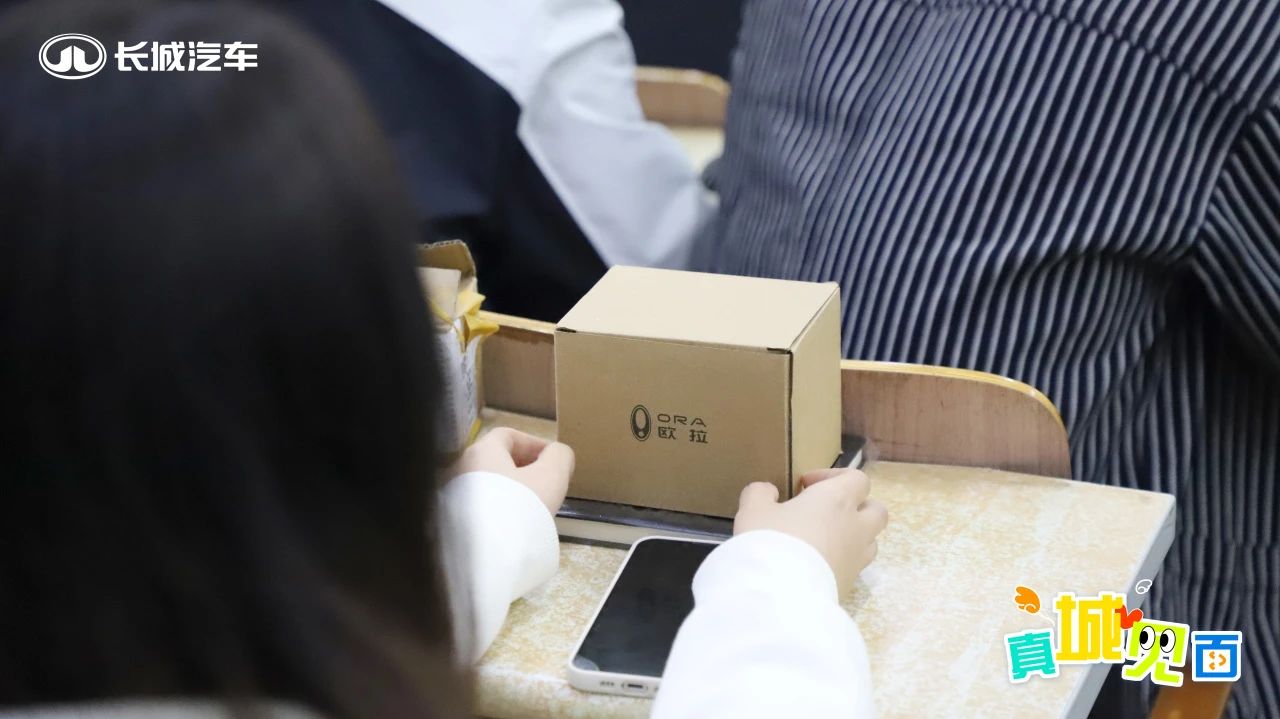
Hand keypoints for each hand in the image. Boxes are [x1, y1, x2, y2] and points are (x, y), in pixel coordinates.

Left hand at [451, 428, 573, 514]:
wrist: (489, 553)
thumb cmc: (522, 504)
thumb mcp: (551, 476)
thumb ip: (560, 457)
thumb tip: (559, 454)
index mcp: (481, 450)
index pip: (508, 435)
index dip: (535, 443)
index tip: (554, 460)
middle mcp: (461, 468)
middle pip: (497, 460)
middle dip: (525, 469)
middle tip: (547, 485)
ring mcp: (454, 495)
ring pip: (490, 484)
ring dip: (513, 489)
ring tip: (534, 507)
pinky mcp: (455, 519)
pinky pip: (481, 504)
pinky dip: (499, 507)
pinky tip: (514, 524)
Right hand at [733, 468, 886, 596]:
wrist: (781, 594)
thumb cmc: (771, 540)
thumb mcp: (753, 510)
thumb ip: (760, 494)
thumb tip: (768, 492)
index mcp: (836, 499)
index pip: (857, 478)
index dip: (835, 477)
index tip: (807, 486)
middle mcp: (855, 525)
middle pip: (876, 509)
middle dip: (857, 506)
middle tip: (827, 512)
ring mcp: (858, 557)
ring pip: (871, 540)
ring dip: (855, 535)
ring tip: (826, 540)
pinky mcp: (852, 583)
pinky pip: (856, 566)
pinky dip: (844, 561)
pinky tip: (818, 565)